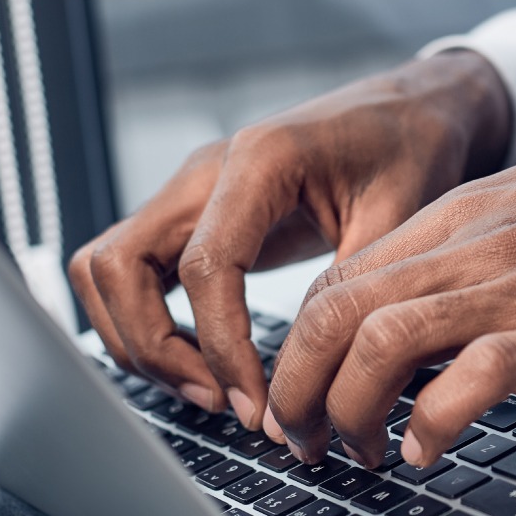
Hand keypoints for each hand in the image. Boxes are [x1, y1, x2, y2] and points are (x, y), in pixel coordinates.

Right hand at [68, 51, 509, 428]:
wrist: (406, 112)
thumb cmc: (409, 151)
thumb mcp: (402, 216)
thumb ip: (351, 288)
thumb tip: (313, 379)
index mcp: (258, 159)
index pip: (204, 266)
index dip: (221, 347)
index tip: (255, 403)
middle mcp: (204, 172)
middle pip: (118, 266)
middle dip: (154, 348)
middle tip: (220, 400)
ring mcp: (187, 194)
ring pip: (106, 272)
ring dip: (139, 340)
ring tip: (212, 391)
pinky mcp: (190, 219)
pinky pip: (131, 275)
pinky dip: (148, 325)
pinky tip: (205, 364)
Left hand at [269, 108, 515, 467]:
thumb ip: (474, 257)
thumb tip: (422, 318)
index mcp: (463, 218)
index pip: (338, 279)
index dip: (300, 348)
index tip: (304, 394)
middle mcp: (477, 248)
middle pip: (335, 313)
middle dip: (299, 389)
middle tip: (305, 439)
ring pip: (381, 341)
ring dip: (349, 410)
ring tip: (358, 451)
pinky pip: (473, 376)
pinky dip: (431, 421)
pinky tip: (427, 449)